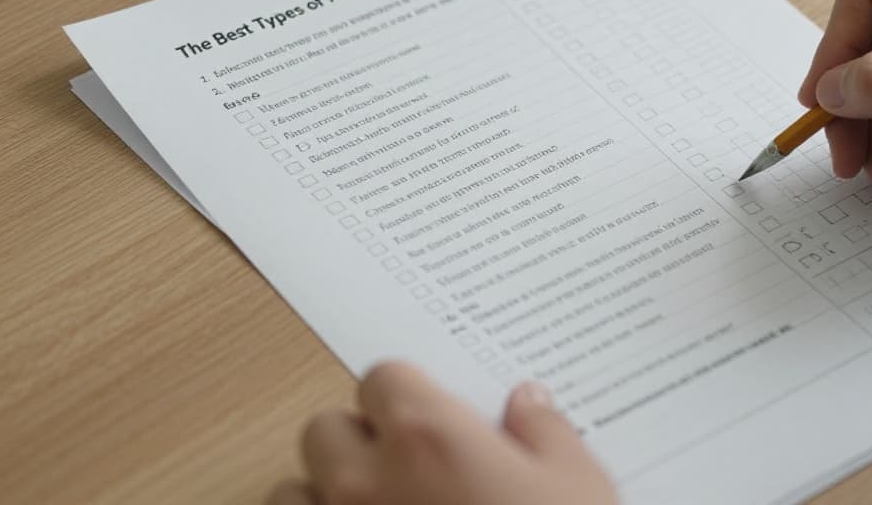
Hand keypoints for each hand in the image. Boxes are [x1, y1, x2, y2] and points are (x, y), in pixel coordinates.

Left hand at [268, 362, 616, 504]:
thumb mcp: (579, 486)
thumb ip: (545, 433)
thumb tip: (527, 402)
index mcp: (428, 436)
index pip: (383, 378)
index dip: (409, 395)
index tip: (434, 419)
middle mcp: (366, 479)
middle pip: (327, 429)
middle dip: (359, 443)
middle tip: (408, 472)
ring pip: (293, 492)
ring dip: (324, 496)